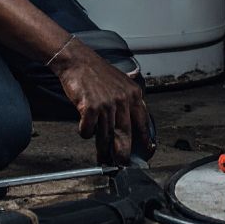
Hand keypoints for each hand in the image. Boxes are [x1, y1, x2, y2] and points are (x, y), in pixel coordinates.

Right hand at [47, 37, 151, 164]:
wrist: (77, 61)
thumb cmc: (97, 71)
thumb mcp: (121, 80)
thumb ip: (130, 96)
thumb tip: (138, 113)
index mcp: (133, 94)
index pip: (143, 122)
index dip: (145, 139)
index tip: (147, 150)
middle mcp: (122, 100)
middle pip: (125, 134)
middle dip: (123, 153)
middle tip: (121, 163)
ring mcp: (107, 104)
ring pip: (106, 135)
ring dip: (102, 148)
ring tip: (102, 156)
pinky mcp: (90, 107)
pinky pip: (88, 130)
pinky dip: (85, 133)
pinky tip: (84, 130)